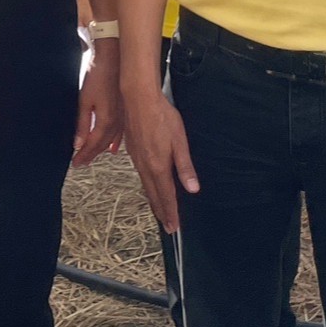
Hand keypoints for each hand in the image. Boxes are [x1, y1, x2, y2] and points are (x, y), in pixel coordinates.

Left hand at [71, 42, 123, 165]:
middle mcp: (116, 122)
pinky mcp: (125, 111)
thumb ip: (82, 124)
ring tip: (92, 156)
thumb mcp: (84, 100)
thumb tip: (78, 144)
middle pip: (102, 145)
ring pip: (111, 140)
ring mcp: (122, 117)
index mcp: (106, 121)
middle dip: (90, 154)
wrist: (112, 59)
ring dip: (101, 149)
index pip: (92, 145)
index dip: (83, 155)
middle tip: (81, 162)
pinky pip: (119, 133)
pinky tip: (113, 147)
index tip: (76, 163)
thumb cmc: (98, 75)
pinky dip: (114, 142)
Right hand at [122, 85, 197, 231]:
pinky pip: (140, 174)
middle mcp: (145, 166)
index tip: (174, 227)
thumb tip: (193, 188)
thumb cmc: (162, 117)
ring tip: (159, 210)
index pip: (166, 195)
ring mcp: (137, 159)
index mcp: (158, 166)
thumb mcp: (179, 141)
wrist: (138, 99)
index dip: (171, 212)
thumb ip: (185, 167)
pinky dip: (146, 186)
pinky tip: (148, 184)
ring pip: (145, 185)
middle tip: (167, 226)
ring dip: (153, 200)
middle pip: (154, 194)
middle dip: (161, 211)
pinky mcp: (132, 151)